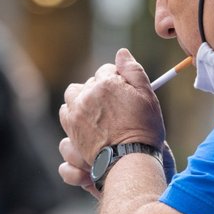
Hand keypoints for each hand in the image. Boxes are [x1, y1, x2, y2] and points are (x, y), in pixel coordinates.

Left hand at [58, 49, 165, 190]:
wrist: (130, 160)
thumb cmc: (144, 129)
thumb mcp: (147, 96)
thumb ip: (133, 71)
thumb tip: (121, 53)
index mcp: (107, 83)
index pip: (107, 71)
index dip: (117, 80)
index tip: (124, 92)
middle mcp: (87, 95)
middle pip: (89, 83)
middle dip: (100, 90)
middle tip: (114, 105)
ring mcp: (76, 113)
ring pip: (73, 96)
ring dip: (82, 100)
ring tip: (97, 112)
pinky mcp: (71, 129)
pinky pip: (65, 114)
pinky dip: (73, 115)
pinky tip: (86, 123)